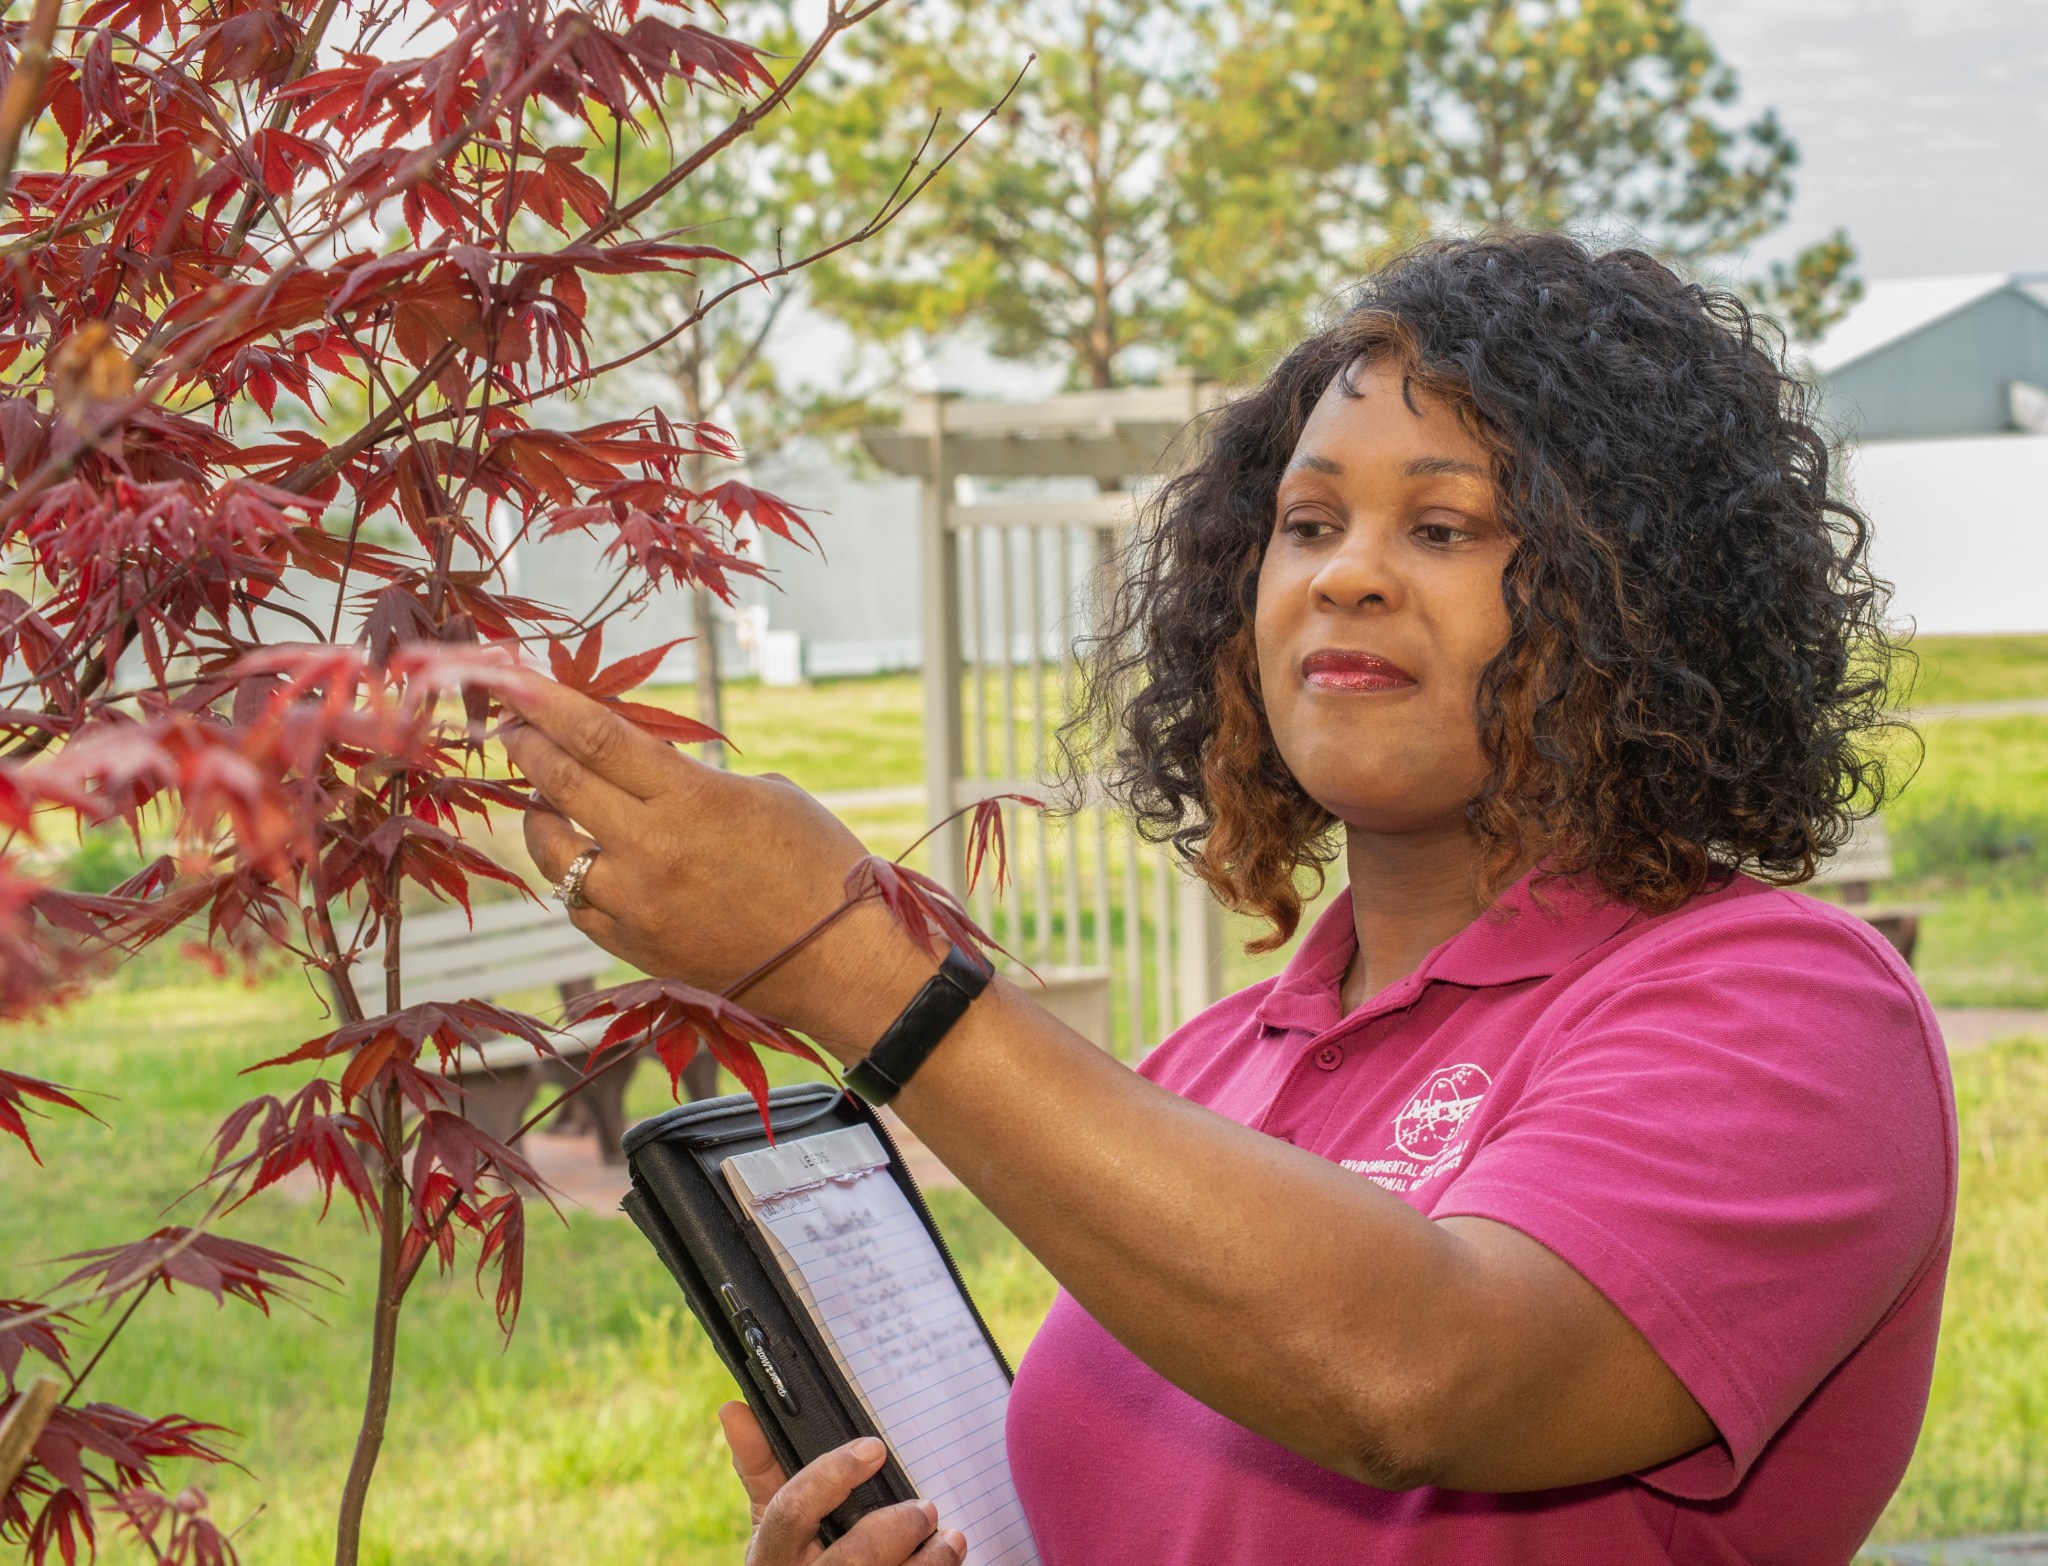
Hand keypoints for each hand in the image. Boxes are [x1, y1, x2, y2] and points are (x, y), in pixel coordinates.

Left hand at [495, 672, 932, 1052]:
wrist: (841, 963)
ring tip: (542, 798)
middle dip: (529, 746)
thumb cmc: (820, 865)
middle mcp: (652, 852)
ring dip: (539, 815)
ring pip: (553, 850)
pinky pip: (577, 902)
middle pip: (562, 783)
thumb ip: (695, 775)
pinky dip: (572, 872)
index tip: (513, 681)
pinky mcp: (634, 948)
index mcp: (692, 800)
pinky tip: (578, 857)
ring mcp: (636, 905)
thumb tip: (643, 762)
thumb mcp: (766, 795)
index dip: (547, 703)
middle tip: (513, 725)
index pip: (597, 737)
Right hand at [720, 1402, 967, 1565]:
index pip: (791, 1511)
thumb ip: (761, 1468)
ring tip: (950, 1538)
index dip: (832, 1475)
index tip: (874, 1448)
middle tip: (925, 1507)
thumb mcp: (770, 1525)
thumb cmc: (789, 1561)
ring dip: (929, 1562)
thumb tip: (734, 1409)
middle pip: (853, 1558)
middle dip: (896, 1528)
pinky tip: (947, 1561)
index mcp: (771, 1555)